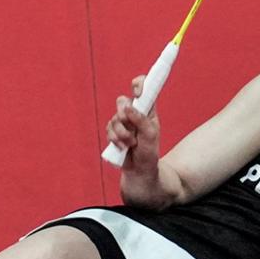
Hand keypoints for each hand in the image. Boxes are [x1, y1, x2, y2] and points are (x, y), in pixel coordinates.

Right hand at [107, 79, 163, 199]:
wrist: (139, 174)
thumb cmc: (149, 154)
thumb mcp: (151, 136)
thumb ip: (141, 120)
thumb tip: (128, 107)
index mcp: (148, 110)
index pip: (144, 88)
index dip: (139, 85)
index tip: (137, 92)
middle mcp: (135, 114)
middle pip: (122, 101)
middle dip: (125, 116)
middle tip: (132, 129)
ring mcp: (124, 123)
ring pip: (114, 118)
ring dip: (121, 132)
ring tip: (130, 144)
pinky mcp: (114, 133)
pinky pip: (108, 128)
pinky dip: (115, 138)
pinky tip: (122, 147)